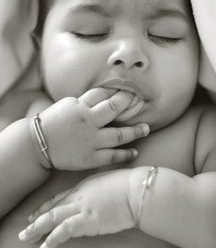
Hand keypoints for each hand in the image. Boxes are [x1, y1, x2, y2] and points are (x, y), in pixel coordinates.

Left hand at [18, 169, 137, 247]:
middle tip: (25, 230)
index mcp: (82, 187)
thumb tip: (93, 198)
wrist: (136, 190)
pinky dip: (53, 238)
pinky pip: (65, 230)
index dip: (44, 207)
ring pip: (53, 219)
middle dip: (37, 220)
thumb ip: (95, 190)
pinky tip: (45, 246)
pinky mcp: (88, 221)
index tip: (35, 214)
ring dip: (38, 229)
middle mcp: (78, 197)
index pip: (58, 198)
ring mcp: (82, 208)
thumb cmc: (126, 184)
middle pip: (52, 209)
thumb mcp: (106, 182)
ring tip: (27, 238)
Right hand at [33, 88, 148, 169]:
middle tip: (141, 101)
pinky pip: (111, 156)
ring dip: (135, 131)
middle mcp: (87, 121)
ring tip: (146, 128)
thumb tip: (103, 97)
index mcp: (80, 106)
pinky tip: (134, 152)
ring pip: (118, 135)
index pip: (103, 94)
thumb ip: (85, 102)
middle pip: (114, 108)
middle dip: (129, 103)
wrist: (36, 144)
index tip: (130, 90)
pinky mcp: (89, 158)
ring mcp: (90, 140)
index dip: (118, 91)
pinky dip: (125, 154)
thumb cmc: (51, 123)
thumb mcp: (66, 105)